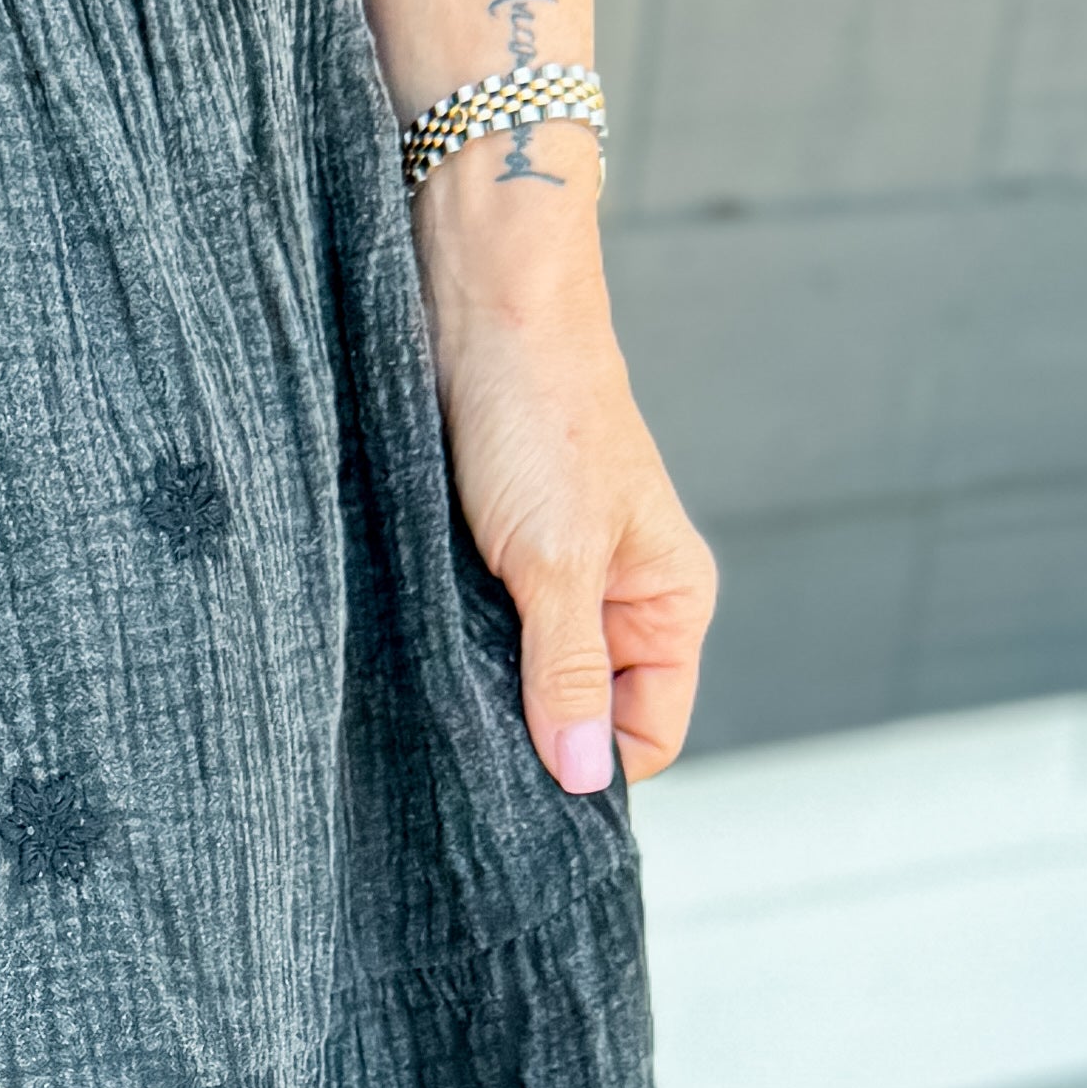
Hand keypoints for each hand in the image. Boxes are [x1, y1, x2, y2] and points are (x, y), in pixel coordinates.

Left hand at [413, 173, 715, 789]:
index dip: (591, 765)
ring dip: (482, 686)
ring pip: (522, 677)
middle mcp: (619, 598)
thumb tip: (580, 778)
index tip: (521, 782)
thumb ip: (569, 673)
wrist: (479, 305)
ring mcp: (554, 578)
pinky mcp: (494, 555)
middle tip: (464, 736)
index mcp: (666, 602)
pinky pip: (479, 632)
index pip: (646, 733)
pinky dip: (452, 645)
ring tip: (440, 674)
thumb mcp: (556, 560)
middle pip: (582, 714)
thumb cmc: (539, 414)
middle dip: (528, 730)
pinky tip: (419, 641)